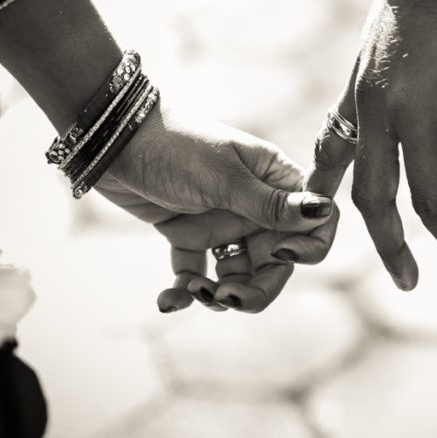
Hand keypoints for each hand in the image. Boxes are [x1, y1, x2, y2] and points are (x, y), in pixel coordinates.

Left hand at [96, 100, 334, 312]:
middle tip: (227, 299)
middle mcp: (254, 205)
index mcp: (274, 181)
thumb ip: (269, 203)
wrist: (114, 138)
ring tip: (194, 292)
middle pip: (276, 262)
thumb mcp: (224, 177)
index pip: (314, 221)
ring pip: (239, 276)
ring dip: (221, 294)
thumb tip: (323, 212)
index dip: (307, 247)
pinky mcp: (188, 236)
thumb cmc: (176, 146)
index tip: (279, 254)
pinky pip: (198, 274)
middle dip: (257, 288)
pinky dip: (186, 291)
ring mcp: (222, 222)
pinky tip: (168, 299)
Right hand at [296, 0, 436, 289]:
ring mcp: (360, 89)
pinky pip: (334, 127)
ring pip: (342, 162)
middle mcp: (376, 107)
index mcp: (414, 111)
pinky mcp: (359, 73)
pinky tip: (331, 172)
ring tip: (336, 234)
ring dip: (348, 205)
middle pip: (376, 194)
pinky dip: (331, 158)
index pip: (430, 197)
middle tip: (412, 282)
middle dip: (393, 243)